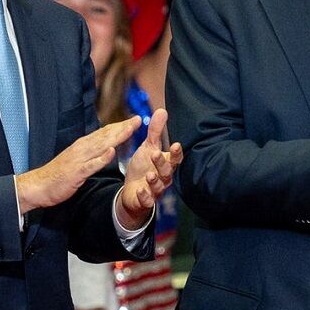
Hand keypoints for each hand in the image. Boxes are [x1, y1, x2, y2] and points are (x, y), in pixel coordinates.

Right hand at [16, 116, 141, 212]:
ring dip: (116, 137)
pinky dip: (101, 158)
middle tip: (138, 119)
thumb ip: (90, 153)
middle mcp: (82, 148)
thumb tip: (105, 148)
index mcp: (82, 145)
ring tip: (130, 129)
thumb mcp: (76, 160)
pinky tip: (112, 152)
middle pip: (106, 135)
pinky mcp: (76, 173)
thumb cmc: (57, 175)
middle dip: (123, 127)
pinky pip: (91, 165)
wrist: (38, 186)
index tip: (134, 120)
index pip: (104, 133)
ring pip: (101, 146)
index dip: (120, 126)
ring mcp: (79, 160)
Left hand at [117, 109, 183, 228]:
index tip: (176, 144)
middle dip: (162, 163)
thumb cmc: (144, 166)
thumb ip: (156, 131)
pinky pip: (148, 200)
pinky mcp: (145, 200)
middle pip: (167, 171)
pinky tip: (140, 189)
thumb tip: (162, 110)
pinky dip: (145, 196)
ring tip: (149, 174)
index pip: (175, 158)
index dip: (176, 153)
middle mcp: (164, 178)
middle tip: (155, 154)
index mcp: (166, 164)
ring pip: (159, 186)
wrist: (132, 191)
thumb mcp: (148, 147)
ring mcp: (155, 190)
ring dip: (155, 180)